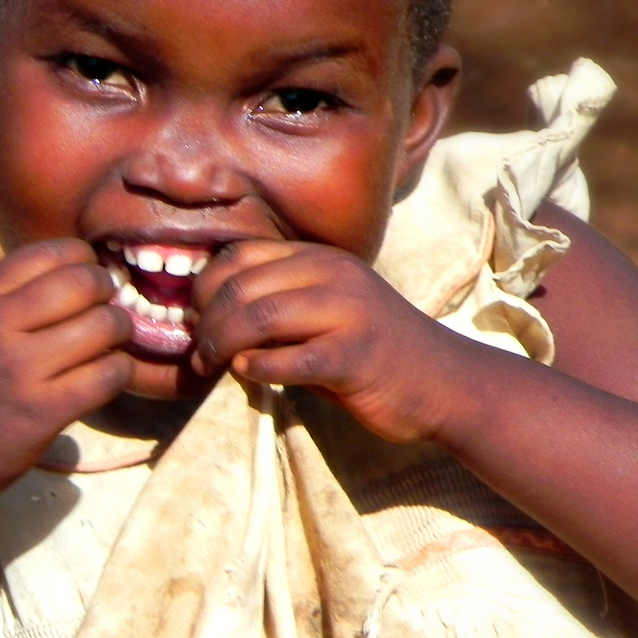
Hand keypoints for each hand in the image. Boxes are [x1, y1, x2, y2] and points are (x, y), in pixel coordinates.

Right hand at [0, 240, 133, 515]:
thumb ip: (2, 300)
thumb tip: (66, 273)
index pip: (44, 253)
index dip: (80, 258)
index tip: (89, 274)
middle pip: (81, 282)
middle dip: (107, 291)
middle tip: (110, 306)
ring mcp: (20, 370)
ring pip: (102, 325)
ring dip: (120, 330)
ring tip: (113, 343)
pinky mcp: (43, 412)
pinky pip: (107, 375)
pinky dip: (119, 372)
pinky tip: (110, 376)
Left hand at [191, 241, 471, 442]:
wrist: (443, 382)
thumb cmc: (371, 351)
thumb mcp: (324, 310)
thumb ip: (276, 304)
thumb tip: (206, 320)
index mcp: (319, 258)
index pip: (240, 256)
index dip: (204, 287)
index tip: (194, 319)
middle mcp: (332, 275)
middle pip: (242, 286)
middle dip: (207, 322)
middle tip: (197, 353)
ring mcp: (347, 312)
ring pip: (261, 316)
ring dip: (223, 344)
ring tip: (212, 365)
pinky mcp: (356, 356)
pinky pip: (293, 358)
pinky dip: (259, 367)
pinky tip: (248, 374)